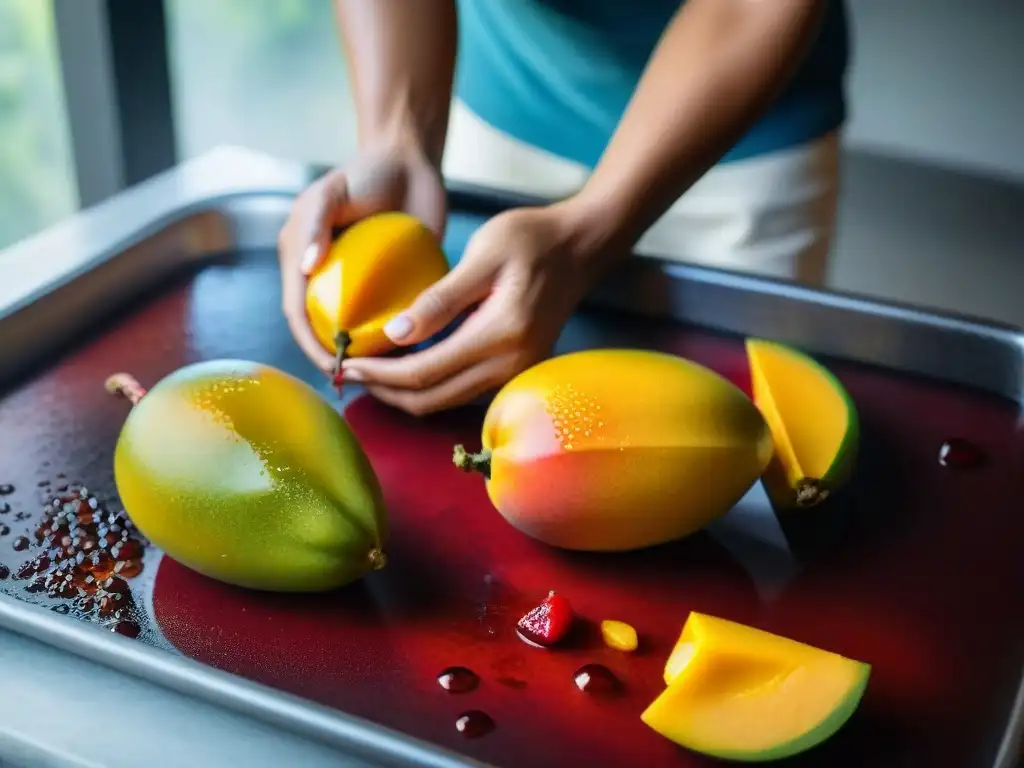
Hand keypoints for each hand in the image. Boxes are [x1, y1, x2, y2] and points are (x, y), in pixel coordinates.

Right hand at [277, 142, 446, 371]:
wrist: (408, 163)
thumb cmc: (367, 172)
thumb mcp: (333, 190)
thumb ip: (316, 223)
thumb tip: (303, 267)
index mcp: (300, 259)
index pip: (297, 311)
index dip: (309, 343)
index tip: (331, 364)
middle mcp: (323, 276)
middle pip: (321, 328)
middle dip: (333, 359)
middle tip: (357, 381)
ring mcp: (355, 283)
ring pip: (352, 330)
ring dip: (362, 357)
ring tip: (382, 380)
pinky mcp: (386, 285)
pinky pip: (384, 319)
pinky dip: (392, 339)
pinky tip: (409, 358)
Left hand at [340, 202, 617, 415]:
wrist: (581, 246)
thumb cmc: (531, 239)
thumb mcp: (483, 254)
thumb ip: (439, 299)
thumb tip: (394, 335)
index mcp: (500, 335)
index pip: (424, 372)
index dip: (379, 375)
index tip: (344, 362)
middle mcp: (510, 364)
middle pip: (432, 399)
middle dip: (385, 391)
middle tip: (347, 372)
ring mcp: (516, 371)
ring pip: (446, 401)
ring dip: (405, 392)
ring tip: (370, 370)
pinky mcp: (516, 369)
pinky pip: (463, 391)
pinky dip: (429, 384)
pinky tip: (407, 363)